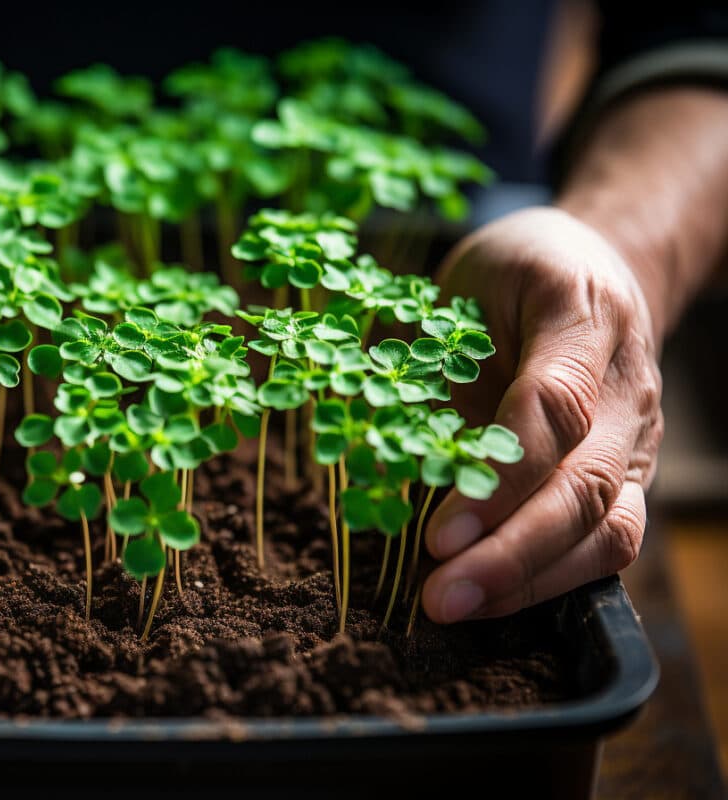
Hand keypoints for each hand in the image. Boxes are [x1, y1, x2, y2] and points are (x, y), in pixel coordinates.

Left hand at [421, 207, 662, 622]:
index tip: (438, 532)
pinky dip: (548, 579)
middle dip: (511, 554)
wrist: (600, 265)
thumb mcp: (467, 281)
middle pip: (588, 487)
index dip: (499, 477)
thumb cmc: (517, 273)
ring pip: (610, 530)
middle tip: (440, 597)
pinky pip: (607, 542)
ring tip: (455, 607)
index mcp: (582, 316)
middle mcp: (625, 388)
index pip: (553, 408)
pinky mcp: (630, 478)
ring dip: (531, 581)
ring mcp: (637, 439)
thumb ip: (432, 350)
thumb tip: (363, 432)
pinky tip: (488, 598)